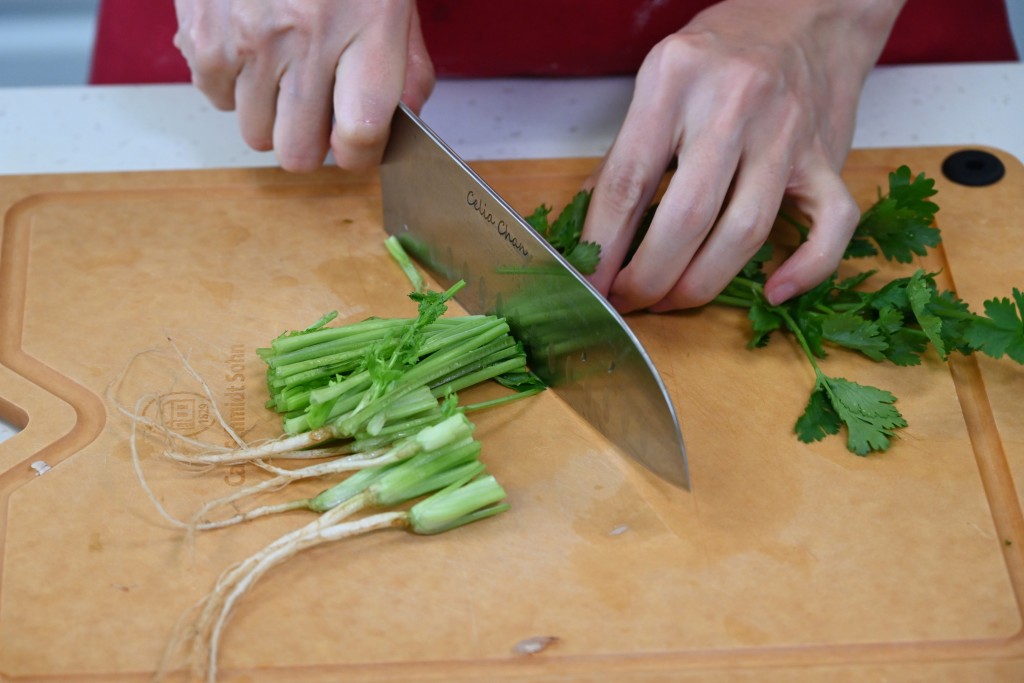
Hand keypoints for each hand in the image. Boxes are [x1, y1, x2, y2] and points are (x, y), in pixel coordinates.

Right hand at [173, 0, 434, 171]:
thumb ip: (407, 65)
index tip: (359, 146)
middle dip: (313, 143)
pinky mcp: (201, 31)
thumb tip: (406, 119)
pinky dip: (232, 84)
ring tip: (285, 72)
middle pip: (299, 152)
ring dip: (272, 115)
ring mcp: (246, 38)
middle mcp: (303, 39)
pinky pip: (214, 95)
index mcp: (365, 28)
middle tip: (320, 113)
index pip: (359, 136)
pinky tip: (252, 49)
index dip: (361, 154)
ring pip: (254, 132)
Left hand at [581, 0, 904, 311]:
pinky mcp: (829, 157)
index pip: (628, 181)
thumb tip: (591, 231)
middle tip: (628, 300)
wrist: (809, 10)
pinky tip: (772, 292)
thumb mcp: (659, 80)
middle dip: (648, 277)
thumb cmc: (722, 51)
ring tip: (670, 301)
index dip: (603, 245)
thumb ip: (627, 153)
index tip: (590, 284)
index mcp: (675, 78)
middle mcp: (733, 103)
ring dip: (701, 284)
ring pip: (746, 233)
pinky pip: (831, 226)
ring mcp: (787, 131)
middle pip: (687, 217)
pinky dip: (805, 269)